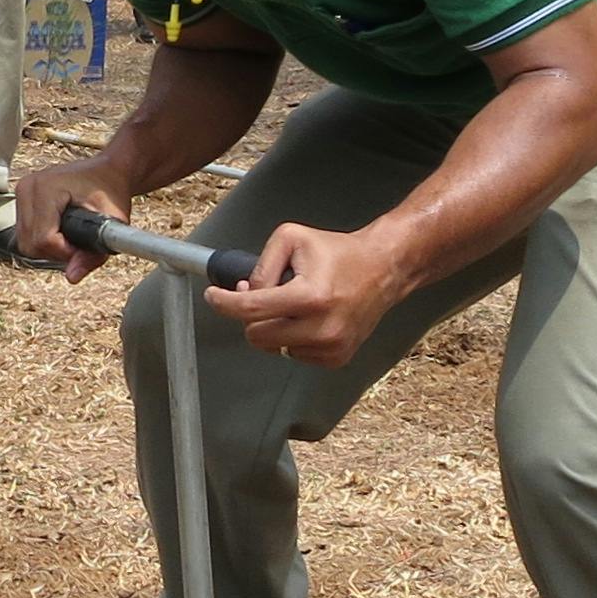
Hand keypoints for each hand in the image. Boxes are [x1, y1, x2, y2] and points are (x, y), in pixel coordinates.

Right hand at [18, 157, 132, 277]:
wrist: (108, 170)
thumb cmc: (112, 189)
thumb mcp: (111, 222)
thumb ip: (92, 254)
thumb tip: (72, 277)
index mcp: (46, 187)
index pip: (43, 239)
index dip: (65, 253)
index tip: (85, 248)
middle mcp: (28, 188)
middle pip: (30, 244)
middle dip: (57, 253)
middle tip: (81, 244)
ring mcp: (22, 192)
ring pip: (25, 243)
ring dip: (50, 248)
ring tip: (73, 237)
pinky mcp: (22, 199)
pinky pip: (25, 234)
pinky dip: (43, 240)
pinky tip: (62, 232)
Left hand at [206, 220, 410, 366]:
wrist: (382, 269)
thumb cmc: (338, 252)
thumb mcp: (291, 239)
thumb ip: (261, 266)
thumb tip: (244, 293)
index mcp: (310, 297)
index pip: (251, 310)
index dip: (223, 304)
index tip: (214, 297)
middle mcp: (322, 327)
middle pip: (257, 336)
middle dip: (252, 316)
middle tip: (264, 296)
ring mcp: (331, 346)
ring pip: (274, 348)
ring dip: (275, 327)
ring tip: (296, 304)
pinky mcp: (337, 357)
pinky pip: (295, 355)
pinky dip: (294, 338)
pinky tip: (311, 318)